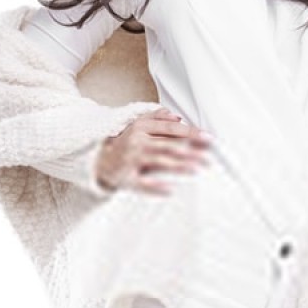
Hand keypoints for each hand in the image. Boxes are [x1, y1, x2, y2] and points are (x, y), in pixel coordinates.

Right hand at [95, 108, 212, 194]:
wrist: (99, 160)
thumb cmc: (125, 142)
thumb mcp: (139, 125)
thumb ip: (158, 118)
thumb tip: (178, 117)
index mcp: (141, 128)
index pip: (171, 129)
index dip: (191, 133)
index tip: (207, 138)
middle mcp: (137, 142)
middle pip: (169, 146)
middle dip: (191, 152)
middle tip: (208, 158)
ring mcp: (131, 161)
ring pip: (160, 163)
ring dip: (180, 167)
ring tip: (197, 169)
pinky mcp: (127, 178)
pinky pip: (143, 184)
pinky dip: (156, 188)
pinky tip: (170, 190)